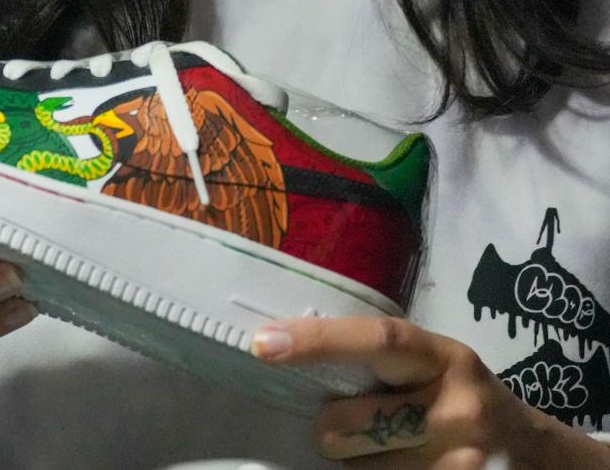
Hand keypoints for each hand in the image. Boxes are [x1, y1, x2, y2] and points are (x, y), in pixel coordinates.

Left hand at [251, 315, 609, 467]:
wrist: (531, 452)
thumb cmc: (457, 394)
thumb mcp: (432, 364)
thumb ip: (380, 360)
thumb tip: (291, 354)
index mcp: (443, 356)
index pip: (378, 339)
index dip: (319, 341)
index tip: (265, 344)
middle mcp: (460, 406)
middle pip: (365, 423)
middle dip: (333, 429)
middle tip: (327, 428)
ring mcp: (466, 460)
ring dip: (356, 466)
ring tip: (374, 453)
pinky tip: (386, 468)